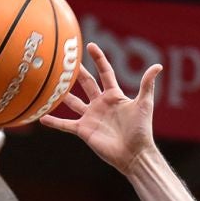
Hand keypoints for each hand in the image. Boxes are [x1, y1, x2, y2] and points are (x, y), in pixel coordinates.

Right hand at [40, 44, 162, 172]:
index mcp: (114, 95)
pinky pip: (66, 124)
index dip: (98, 59)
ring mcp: (91, 117)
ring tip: (49, 83)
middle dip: (76, 72)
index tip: (89, 46)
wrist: (134, 154)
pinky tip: (41, 116)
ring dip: (62, 93)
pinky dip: (54, 121)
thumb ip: (147, 84)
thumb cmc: (141, 130)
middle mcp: (101, 104)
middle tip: (64, 59)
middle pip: (86, 83)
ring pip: (73, 101)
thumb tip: (158, 65)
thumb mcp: (144, 104)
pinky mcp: (84, 130)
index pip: (105, 72)